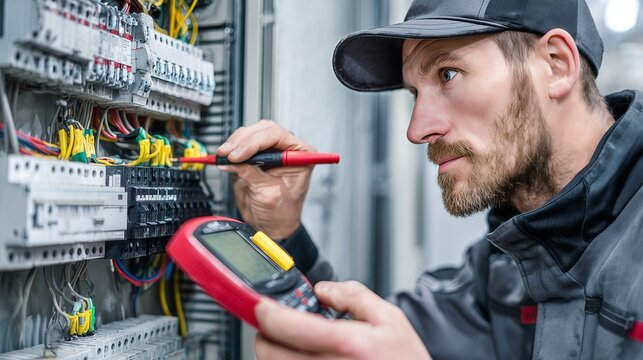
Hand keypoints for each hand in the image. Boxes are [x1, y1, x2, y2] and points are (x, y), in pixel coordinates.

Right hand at [217, 120, 314, 238]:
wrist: (271, 225)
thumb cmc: (281, 212)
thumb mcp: (268, 193)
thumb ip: (252, 174)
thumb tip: (235, 161)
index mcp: (300, 154)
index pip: (277, 135)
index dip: (255, 141)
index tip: (240, 156)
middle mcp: (286, 149)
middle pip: (262, 130)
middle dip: (242, 141)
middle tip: (228, 155)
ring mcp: (269, 150)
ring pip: (250, 133)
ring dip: (234, 143)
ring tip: (223, 156)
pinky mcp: (254, 155)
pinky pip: (241, 144)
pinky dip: (230, 150)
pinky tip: (223, 158)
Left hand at [254, 281, 431, 359]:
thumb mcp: (391, 320)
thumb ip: (354, 296)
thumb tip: (324, 290)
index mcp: (347, 344)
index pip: (287, 327)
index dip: (266, 312)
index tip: (260, 304)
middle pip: (268, 353)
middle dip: (267, 334)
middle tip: (276, 324)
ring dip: (275, 353)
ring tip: (293, 343)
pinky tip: (305, 358)